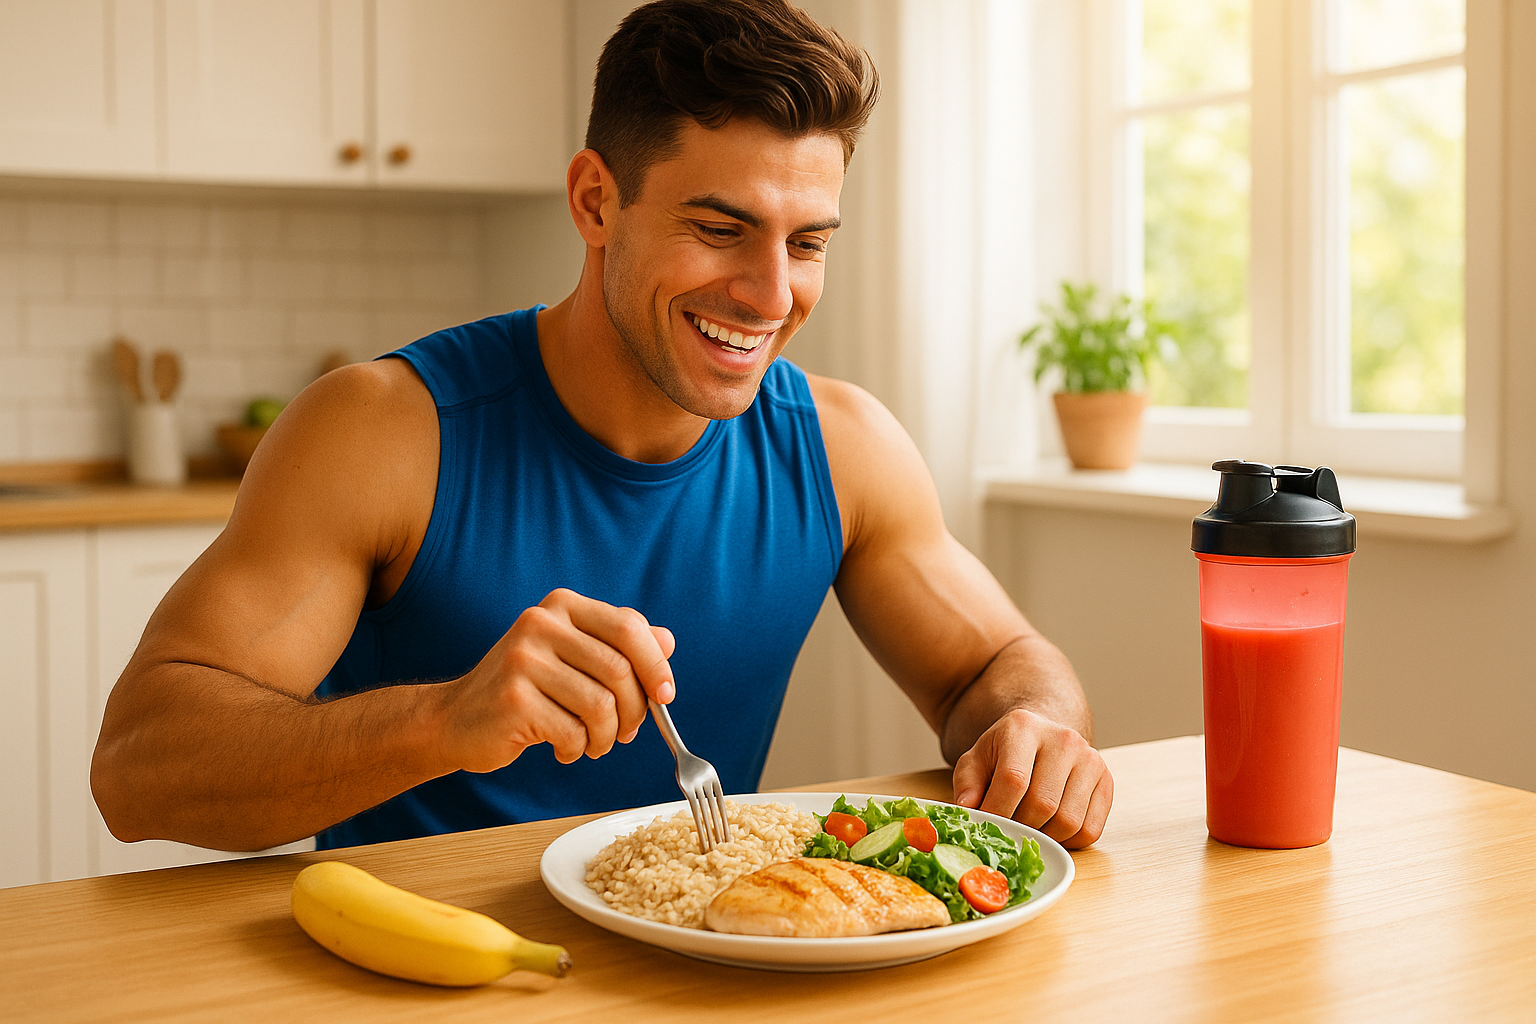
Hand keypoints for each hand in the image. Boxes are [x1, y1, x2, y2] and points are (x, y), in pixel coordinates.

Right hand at [436, 588, 675, 770]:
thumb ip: (618, 646)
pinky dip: (578, 749)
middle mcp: (541, 623)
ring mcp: (523, 659)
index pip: (629, 627)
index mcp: (562, 606)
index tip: (666, 696)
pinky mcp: (513, 699)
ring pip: (600, 706)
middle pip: (619, 671)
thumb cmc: (525, 690)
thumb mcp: (572, 657)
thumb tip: (667, 641)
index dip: (656, 664)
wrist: (454, 719)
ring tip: (593, 743)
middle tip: (626, 733)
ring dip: (606, 737)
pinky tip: (564, 748)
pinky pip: (573, 732)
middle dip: (634, 711)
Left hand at [950, 708, 1112, 848]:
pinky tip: (1051, 829)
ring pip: (1069, 821)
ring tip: (1029, 829)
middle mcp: (1063, 740)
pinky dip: (1069, 841)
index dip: (997, 812)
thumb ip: (967, 784)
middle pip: (1042, 804)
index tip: (986, 828)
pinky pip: (1090, 829)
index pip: (1013, 779)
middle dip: (1020, 828)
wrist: (1042, 735)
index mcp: (1024, 728)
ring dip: (1045, 837)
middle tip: (1007, 832)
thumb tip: (967, 811)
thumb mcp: (976, 759)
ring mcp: (1090, 759)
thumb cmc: (1005, 752)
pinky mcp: (1106, 780)